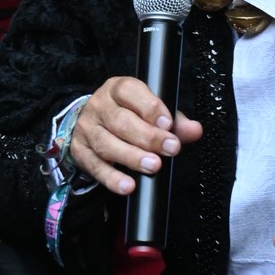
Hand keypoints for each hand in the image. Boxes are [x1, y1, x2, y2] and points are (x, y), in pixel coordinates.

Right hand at [67, 76, 202, 194]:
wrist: (92, 124)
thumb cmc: (127, 115)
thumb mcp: (150, 111)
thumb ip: (174, 121)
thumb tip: (194, 130)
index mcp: (118, 89)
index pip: (130, 92)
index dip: (151, 108)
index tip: (168, 124)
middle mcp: (99, 106)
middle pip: (121, 121)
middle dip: (148, 137)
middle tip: (170, 149)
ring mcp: (87, 129)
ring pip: (107, 144)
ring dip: (132, 157)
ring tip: (153, 166)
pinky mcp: (80, 152)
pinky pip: (95, 167)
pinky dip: (112, 178)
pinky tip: (128, 185)